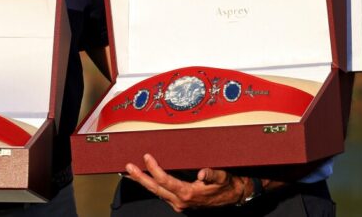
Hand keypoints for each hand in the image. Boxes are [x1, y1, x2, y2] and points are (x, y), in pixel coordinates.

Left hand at [124, 154, 251, 211]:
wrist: (233, 196)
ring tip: (129, 173)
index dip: (154, 169)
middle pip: (155, 188)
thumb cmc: (227, 184)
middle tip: (127, 167)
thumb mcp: (222, 177)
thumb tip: (202, 173)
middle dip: (140, 178)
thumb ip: (212, 174)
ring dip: (143, 182)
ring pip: (156, 192)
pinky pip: (161, 193)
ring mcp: (179, 203)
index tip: (147, 157)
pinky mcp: (179, 202)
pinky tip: (144, 179)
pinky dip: (151, 185)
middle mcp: (180, 201)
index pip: (165, 180)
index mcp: (189, 193)